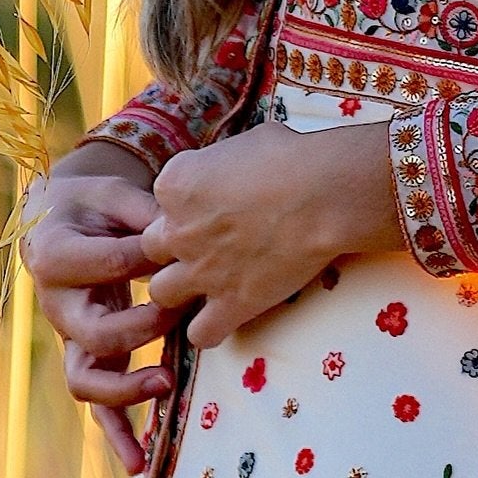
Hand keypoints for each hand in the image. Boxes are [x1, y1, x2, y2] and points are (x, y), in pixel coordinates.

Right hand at [19, 146, 184, 473]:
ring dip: (125, 392)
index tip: (171, 251)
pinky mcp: (89, 358)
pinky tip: (139, 464)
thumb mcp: (111, 192)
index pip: (98, 262)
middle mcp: (56, 304)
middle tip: (173, 317)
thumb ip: (140, 209)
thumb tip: (175, 232)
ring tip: (165, 387)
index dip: (137, 260)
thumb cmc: (93, 205)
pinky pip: (97, 404)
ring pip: (85, 379)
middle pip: (90, 331)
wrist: (60, 221)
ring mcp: (71, 338)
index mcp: (55, 254)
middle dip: (135, 329)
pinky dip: (116, 435)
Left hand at [141, 119, 403, 347]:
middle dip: (174, 249)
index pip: (162, 202)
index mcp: (175, 185)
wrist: (324, 195)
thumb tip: (230, 173)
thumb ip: (219, 165)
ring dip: (179, 290)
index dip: (186, 207)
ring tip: (206, 286)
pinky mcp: (232, 303)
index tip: (213, 207)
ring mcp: (201, 271)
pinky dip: (208, 331)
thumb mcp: (241, 144)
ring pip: (162, 293)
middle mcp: (178, 230)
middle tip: (207, 246)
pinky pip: (201, 333)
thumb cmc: (291, 158)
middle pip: (153, 248)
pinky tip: (223, 320)